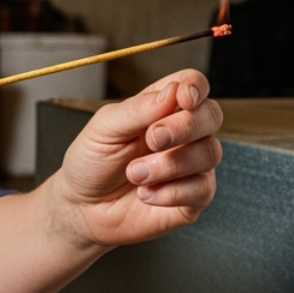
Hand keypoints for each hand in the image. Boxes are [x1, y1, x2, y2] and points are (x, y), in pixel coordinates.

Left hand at [51, 69, 222, 249]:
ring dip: (170, 164)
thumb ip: (139, 108)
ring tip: (135, 174)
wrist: (82, 208)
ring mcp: (192, 165)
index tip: (183, 99)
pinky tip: (146, 194)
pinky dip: (171, 192)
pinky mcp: (193, 197)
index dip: (195, 87)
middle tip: (152, 140)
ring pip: (210, 153)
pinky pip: (203, 189)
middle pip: (211, 115)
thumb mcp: (105, 128)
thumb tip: (174, 92)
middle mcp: (184, 132)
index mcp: (163, 106)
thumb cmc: (92, 161)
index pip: (194, 84)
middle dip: (184, 127)